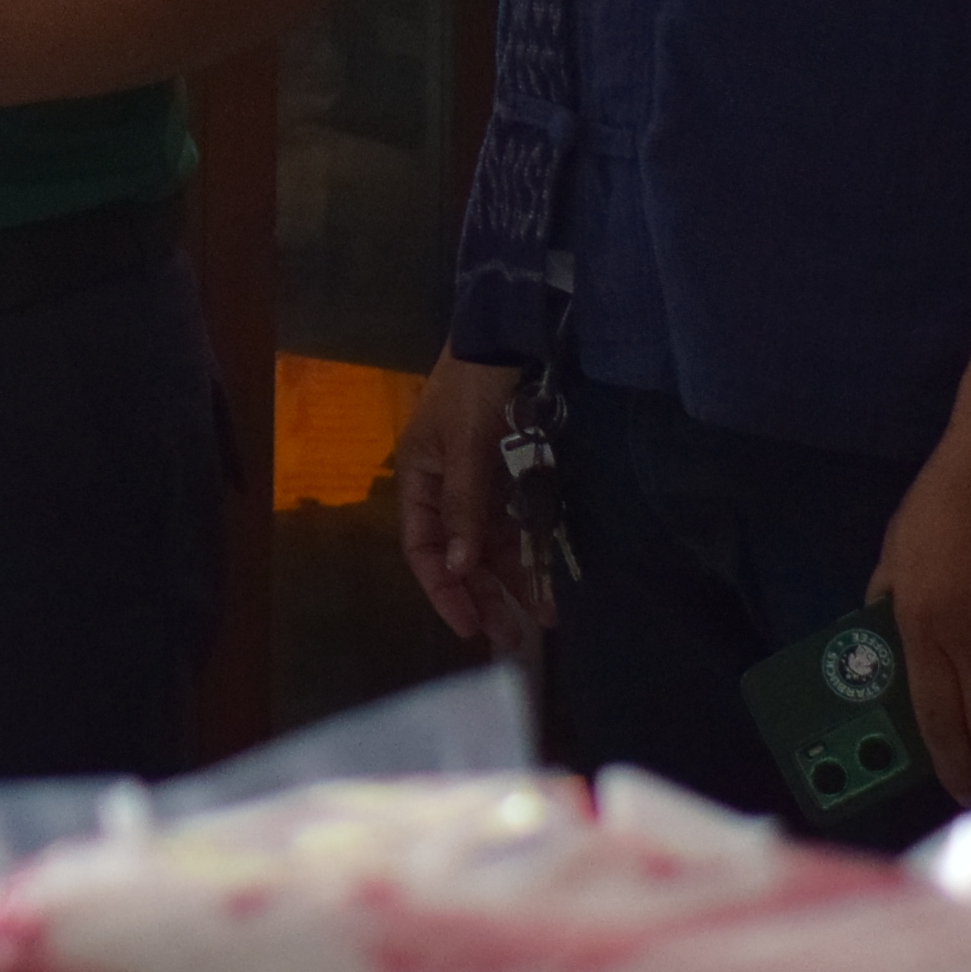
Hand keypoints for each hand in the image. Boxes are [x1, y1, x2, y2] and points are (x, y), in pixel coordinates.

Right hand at [393, 356, 546, 653]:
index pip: (422, 548)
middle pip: (460, 554)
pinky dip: (532, 549)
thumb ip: (463, 506)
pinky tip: (552, 575)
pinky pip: (518, 523)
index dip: (443, 589)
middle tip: (512, 636)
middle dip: (484, 594)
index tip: (469, 626)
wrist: (507, 335)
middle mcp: (446, 488)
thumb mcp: (465, 444)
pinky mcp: (511, 474)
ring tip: (545, 614)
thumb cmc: (473, 389)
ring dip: (514, 578)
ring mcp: (480, 483)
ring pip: (493, 543)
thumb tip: (461, 566)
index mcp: (418, 479)